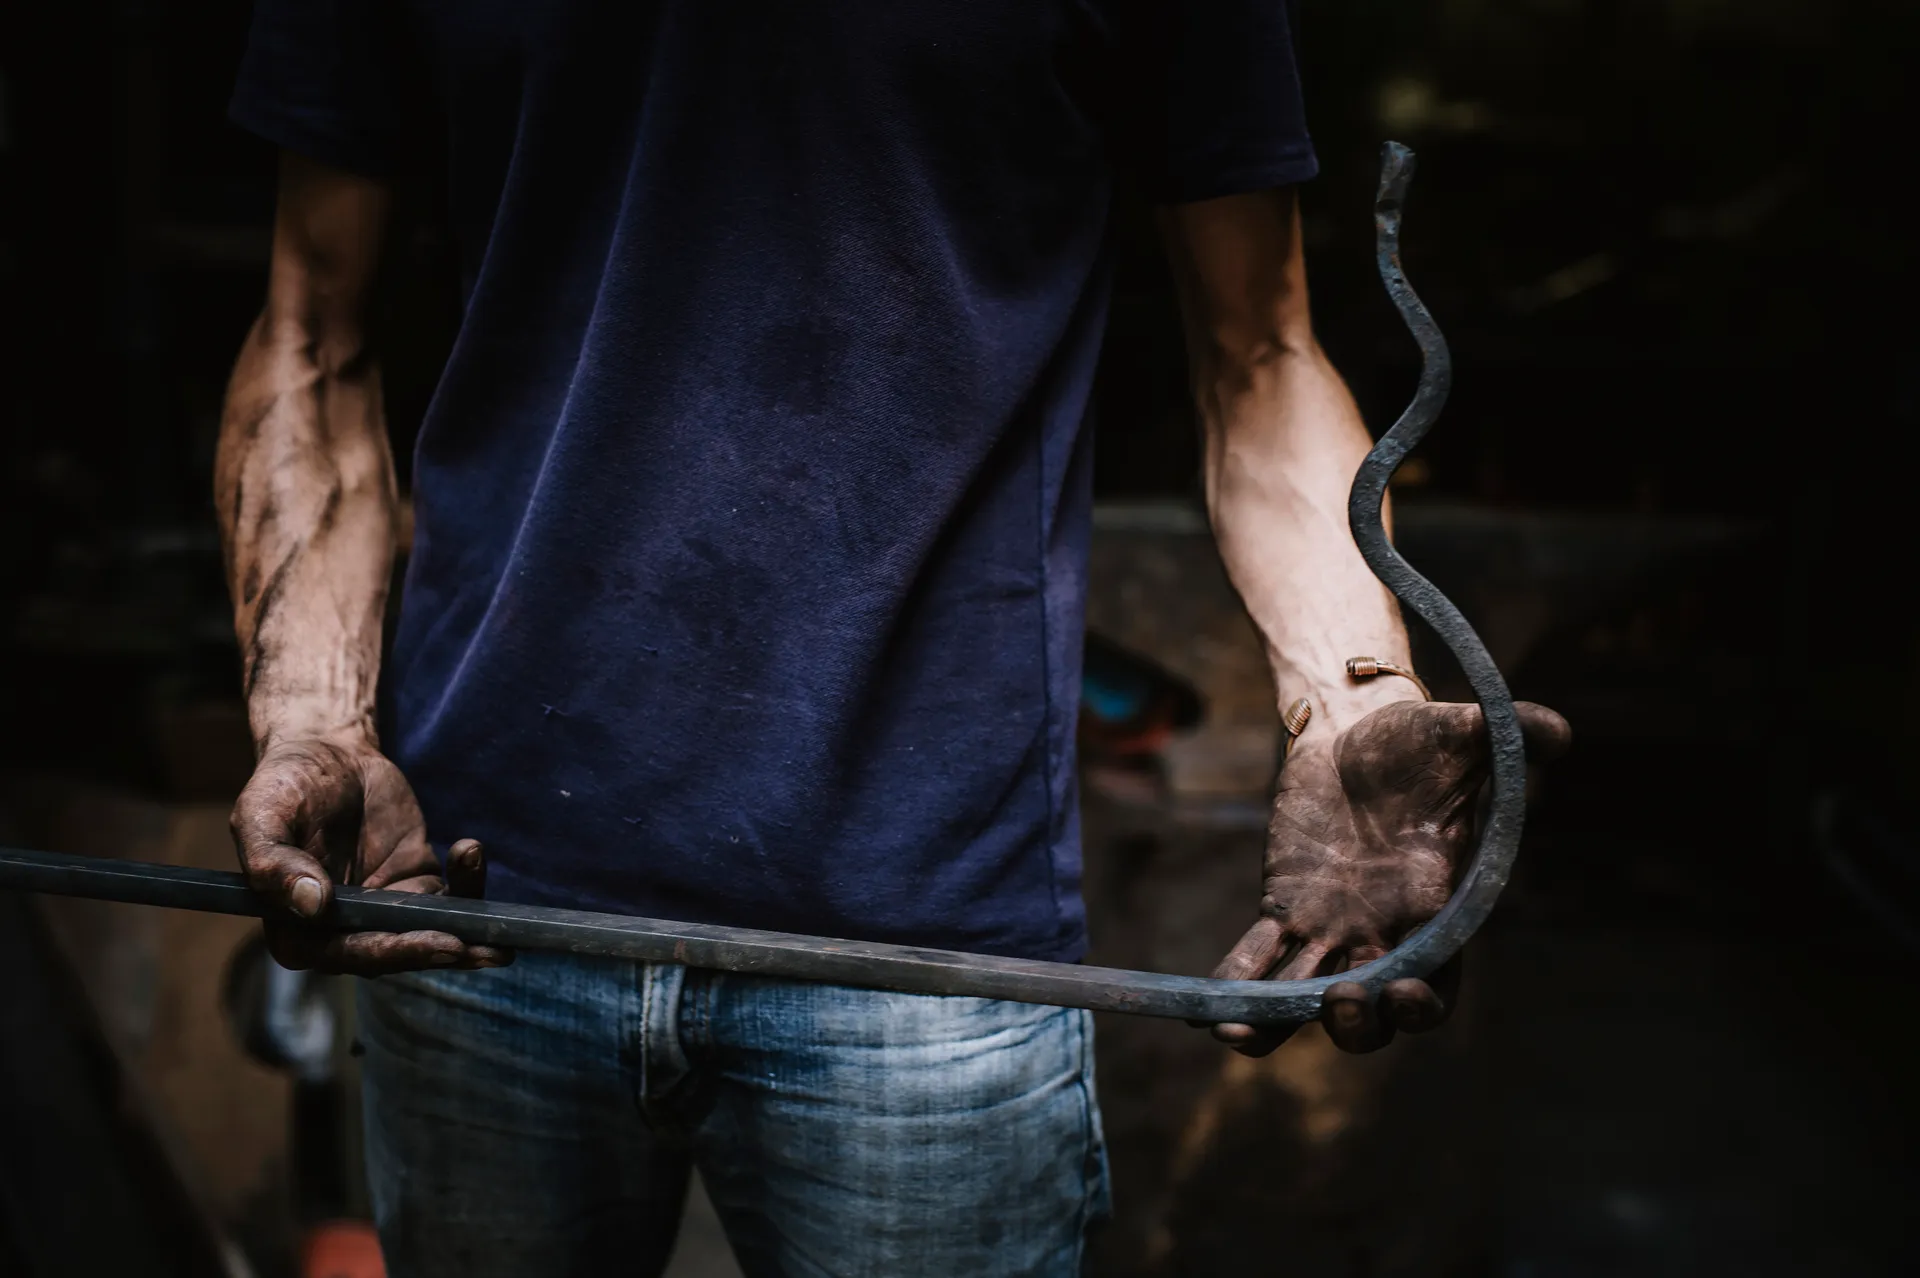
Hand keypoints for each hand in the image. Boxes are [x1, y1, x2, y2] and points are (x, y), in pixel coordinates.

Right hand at [229, 732, 510, 974]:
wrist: (326, 753)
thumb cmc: (284, 785)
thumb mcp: (263, 815)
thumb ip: (274, 863)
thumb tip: (312, 905)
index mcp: (296, 932)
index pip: (349, 954)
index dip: (395, 953)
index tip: (441, 943)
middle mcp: (342, 932)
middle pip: (397, 952)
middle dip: (441, 952)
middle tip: (484, 947)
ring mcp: (384, 910)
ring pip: (431, 933)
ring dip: (469, 933)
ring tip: (503, 932)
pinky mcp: (416, 884)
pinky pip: (449, 896)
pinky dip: (468, 882)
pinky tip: (471, 851)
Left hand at [1208, 698, 1570, 1056]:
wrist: (1357, 730)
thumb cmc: (1422, 740)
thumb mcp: (1466, 734)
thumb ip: (1511, 737)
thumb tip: (1554, 731)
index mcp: (1435, 912)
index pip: (1436, 985)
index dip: (1421, 1006)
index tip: (1400, 990)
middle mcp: (1384, 935)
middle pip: (1374, 1014)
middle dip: (1357, 1025)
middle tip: (1339, 1001)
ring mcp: (1331, 927)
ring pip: (1308, 999)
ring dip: (1277, 1022)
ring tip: (1239, 1032)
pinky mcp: (1285, 907)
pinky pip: (1258, 959)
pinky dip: (1234, 984)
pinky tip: (1209, 1008)